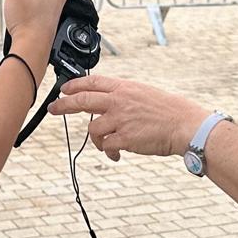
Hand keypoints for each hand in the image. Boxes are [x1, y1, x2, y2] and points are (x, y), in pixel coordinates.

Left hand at [48, 75, 211, 162]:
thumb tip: (106, 102)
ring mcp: (120, 119)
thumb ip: (123, 96)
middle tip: (54, 108)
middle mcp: (118, 101)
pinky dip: (110, 152)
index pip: (92, 81)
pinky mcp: (124, 138)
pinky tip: (117, 155)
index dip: (75, 84)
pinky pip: (107, 147)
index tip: (64, 89)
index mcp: (123, 87)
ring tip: (109, 145)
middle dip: (64, 105)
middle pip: (82, 100)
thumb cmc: (167, 110)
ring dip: (98, 139)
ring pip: (93, 129)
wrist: (183, 124)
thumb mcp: (143, 92)